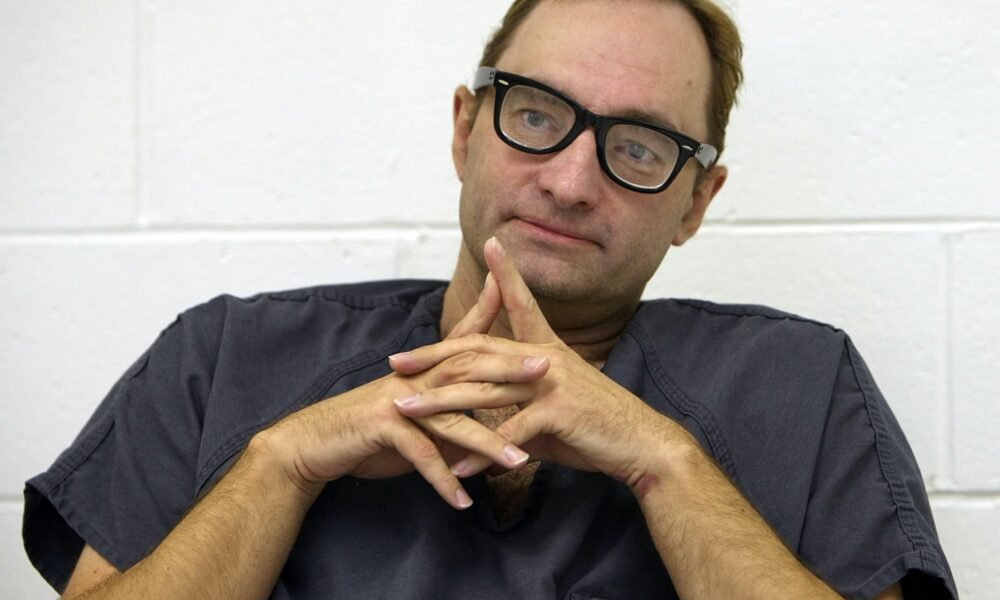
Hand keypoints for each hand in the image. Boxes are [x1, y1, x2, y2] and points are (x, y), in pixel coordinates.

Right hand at [258, 272, 546, 508]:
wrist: (315, 444)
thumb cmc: (370, 432)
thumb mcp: (418, 423)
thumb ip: (452, 424)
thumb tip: (488, 438)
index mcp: (425, 371)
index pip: (465, 341)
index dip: (493, 320)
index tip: (527, 310)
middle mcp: (415, 378)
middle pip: (468, 368)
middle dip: (508, 369)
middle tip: (547, 369)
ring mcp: (398, 401)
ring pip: (451, 417)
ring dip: (487, 443)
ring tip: (520, 462)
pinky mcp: (382, 427)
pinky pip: (420, 455)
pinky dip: (443, 481)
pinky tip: (464, 502)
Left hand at [391, 237, 679, 489]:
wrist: (641, 444)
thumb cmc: (596, 426)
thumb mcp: (554, 407)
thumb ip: (523, 404)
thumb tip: (496, 419)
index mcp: (547, 350)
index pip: (521, 302)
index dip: (506, 273)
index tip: (491, 243)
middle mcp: (546, 359)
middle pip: (478, 350)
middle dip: (433, 356)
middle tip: (396, 362)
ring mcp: (551, 384)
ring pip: (482, 390)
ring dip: (438, 404)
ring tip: (405, 410)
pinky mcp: (557, 414)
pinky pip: (507, 434)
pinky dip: (479, 453)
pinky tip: (456, 468)